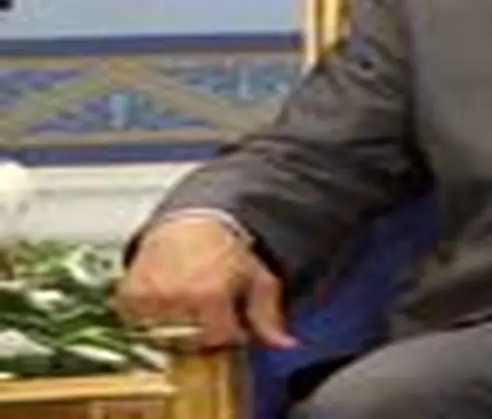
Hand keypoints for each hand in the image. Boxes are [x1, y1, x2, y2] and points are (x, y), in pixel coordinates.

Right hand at [115, 216, 297, 349]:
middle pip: (190, 341)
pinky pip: (138, 324)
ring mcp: (148, 298)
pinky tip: (166, 299)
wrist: (193, 221)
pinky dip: (149, 318)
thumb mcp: (258, 279)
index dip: (229, 330)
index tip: (231, 315)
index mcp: (209, 295)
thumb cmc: (229, 251)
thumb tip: (286, 345)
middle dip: (203, 330)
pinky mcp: (128, 295)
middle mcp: (176, 298)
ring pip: (163, 337)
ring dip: (176, 326)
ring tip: (189, 300)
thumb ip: (269, 315)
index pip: (219, 338)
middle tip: (209, 306)